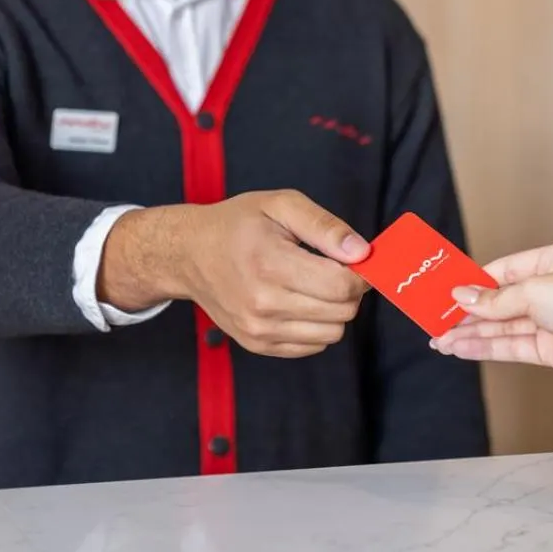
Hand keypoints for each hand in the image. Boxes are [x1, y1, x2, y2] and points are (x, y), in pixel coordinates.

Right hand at [103, 190, 370, 357]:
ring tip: (315, 284)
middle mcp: (263, 304)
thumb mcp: (281, 206)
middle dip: (350, 290)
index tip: (357, 260)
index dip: (360, 273)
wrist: (189, 254)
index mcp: (270, 264)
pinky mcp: (257, 344)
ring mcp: (259, 330)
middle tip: (335, 268)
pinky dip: (317, 325)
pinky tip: (301, 300)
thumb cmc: (238, 225)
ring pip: (332, 333)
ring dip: (335, 310)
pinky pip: (313, 345)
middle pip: (342, 312)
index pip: (340, 286)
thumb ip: (325, 226)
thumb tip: (362, 252)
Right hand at [430, 244, 552, 384]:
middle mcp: (552, 290)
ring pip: (502, 326)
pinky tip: (460, 348)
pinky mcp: (550, 348)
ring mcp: (551, 320)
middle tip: (438, 319)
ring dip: (471, 332)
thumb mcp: (535, 291)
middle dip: (470, 311)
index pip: (505, 269)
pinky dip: (485, 347)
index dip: (476, 282)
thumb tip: (464, 296)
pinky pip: (510, 345)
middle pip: (501, 300)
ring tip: (440, 339)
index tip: (449, 291)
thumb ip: (496, 299)